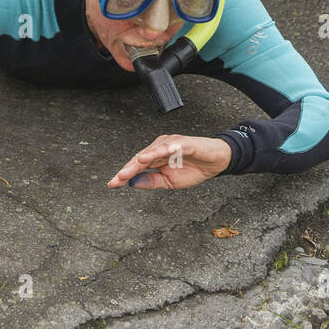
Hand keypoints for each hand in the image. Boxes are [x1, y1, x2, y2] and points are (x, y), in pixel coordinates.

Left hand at [108, 134, 232, 190]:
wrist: (216, 162)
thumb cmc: (193, 168)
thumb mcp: (170, 182)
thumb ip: (152, 181)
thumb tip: (133, 183)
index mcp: (155, 157)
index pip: (136, 166)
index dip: (125, 175)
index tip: (112, 185)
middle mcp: (160, 148)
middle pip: (140, 158)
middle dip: (128, 169)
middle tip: (117, 179)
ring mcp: (171, 144)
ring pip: (152, 152)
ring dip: (141, 160)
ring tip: (131, 169)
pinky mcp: (184, 143)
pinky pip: (171, 147)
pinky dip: (161, 150)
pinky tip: (152, 156)